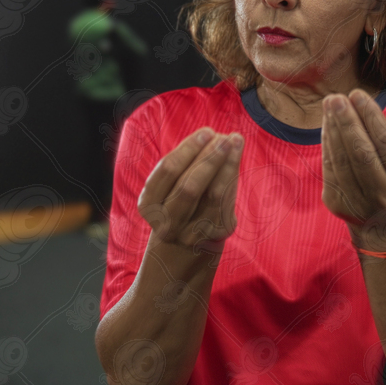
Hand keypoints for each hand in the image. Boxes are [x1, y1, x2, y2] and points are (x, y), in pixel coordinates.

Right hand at [137, 127, 243, 262]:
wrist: (185, 252)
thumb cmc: (178, 206)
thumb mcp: (169, 188)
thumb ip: (185, 164)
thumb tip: (212, 136)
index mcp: (149, 204)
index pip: (167, 172)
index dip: (188, 150)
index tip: (206, 132)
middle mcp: (167, 223)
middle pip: (189, 187)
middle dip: (208, 158)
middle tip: (223, 136)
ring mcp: (191, 232)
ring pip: (212, 195)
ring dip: (226, 164)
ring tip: (235, 140)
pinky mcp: (216, 234)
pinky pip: (226, 202)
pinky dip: (232, 176)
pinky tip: (236, 157)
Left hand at [320, 90, 385, 252]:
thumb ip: (383, 141)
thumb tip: (357, 104)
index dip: (370, 116)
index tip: (358, 95)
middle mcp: (383, 195)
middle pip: (361, 153)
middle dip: (347, 122)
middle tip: (336, 98)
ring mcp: (358, 202)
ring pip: (341, 161)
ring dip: (333, 130)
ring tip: (329, 106)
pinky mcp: (337, 204)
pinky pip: (329, 168)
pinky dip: (327, 144)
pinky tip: (326, 126)